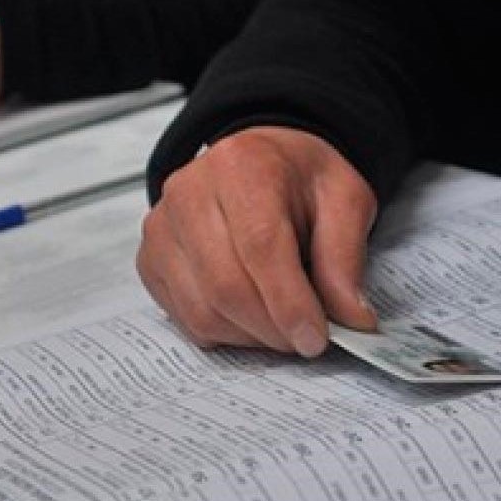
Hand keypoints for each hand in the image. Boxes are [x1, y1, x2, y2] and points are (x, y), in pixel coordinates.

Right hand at [137, 127, 378, 355]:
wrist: (257, 161)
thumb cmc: (297, 179)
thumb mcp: (345, 200)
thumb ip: (346, 259)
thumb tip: (350, 319)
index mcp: (242, 165)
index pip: (260, 246)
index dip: (289, 303)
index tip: (315, 337)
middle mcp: (189, 192)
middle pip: (225, 285)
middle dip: (272, 328)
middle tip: (305, 340)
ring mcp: (162, 227)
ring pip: (202, 309)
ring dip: (250, 335)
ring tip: (280, 326)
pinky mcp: (150, 259)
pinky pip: (185, 317)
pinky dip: (225, 332)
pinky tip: (250, 316)